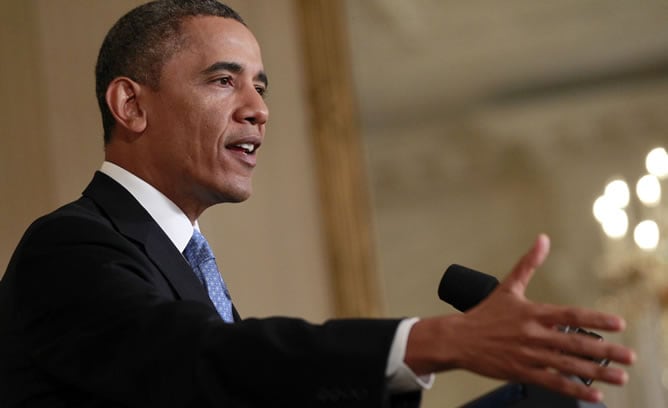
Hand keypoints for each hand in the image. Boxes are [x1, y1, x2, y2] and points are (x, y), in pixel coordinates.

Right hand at [404, 234, 635, 402]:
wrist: (458, 339)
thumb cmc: (484, 314)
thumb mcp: (507, 287)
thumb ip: (528, 264)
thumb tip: (542, 239)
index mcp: (533, 313)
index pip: (572, 314)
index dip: (597, 319)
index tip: (619, 324)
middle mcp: (534, 335)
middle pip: (576, 343)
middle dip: (606, 351)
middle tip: (629, 356)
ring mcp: (529, 355)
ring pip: (569, 365)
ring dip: (597, 372)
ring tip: (620, 376)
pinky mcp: (522, 372)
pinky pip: (553, 382)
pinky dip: (575, 389)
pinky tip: (594, 394)